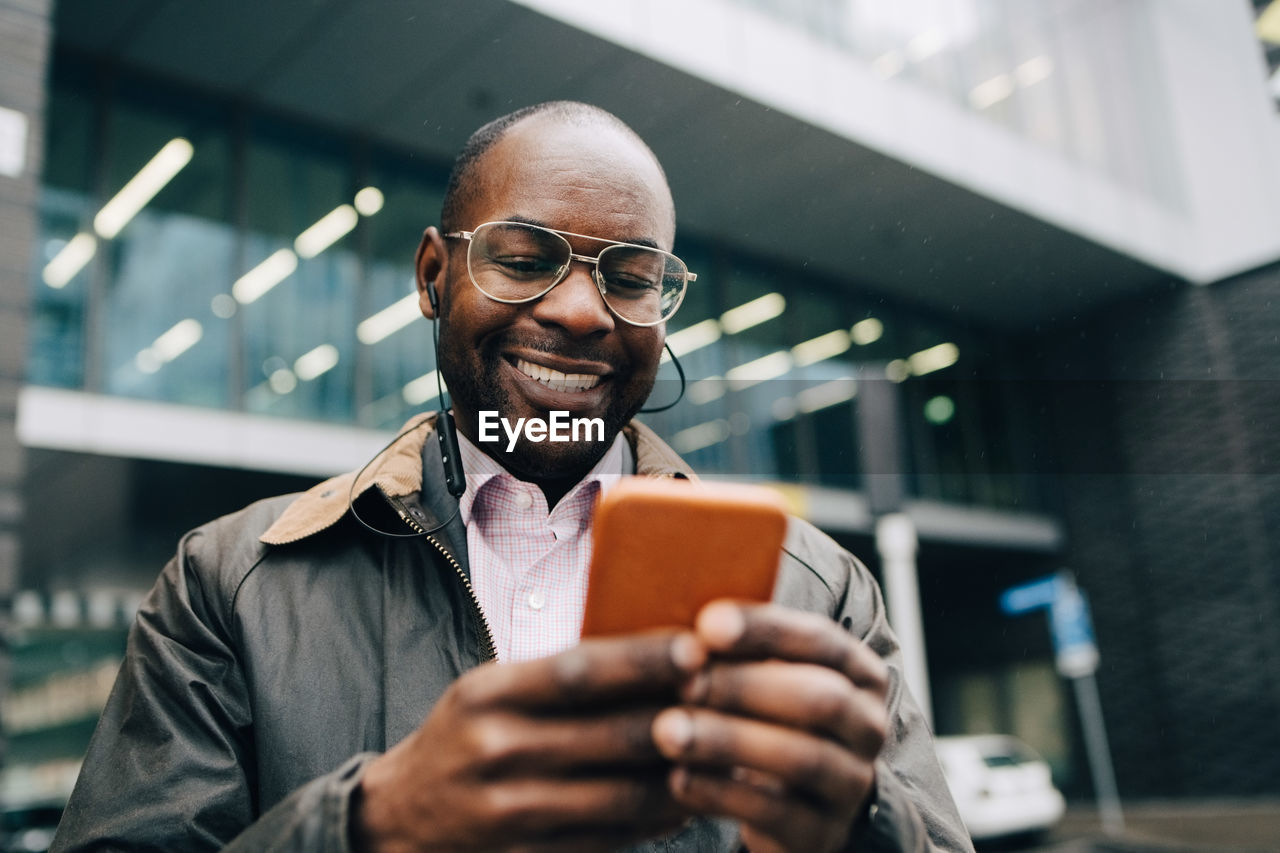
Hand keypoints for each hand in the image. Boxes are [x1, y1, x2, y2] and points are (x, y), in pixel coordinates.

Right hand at [354, 631, 705, 851]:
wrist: (398, 820)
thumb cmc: (463, 738)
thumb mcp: (491, 690)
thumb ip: (558, 675)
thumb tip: (656, 652)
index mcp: (489, 695)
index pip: (578, 672)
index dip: (643, 661)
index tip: (698, 648)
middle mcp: (496, 751)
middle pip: (609, 735)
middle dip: (679, 717)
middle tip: (734, 698)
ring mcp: (511, 813)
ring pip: (621, 794)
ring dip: (683, 775)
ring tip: (729, 751)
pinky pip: (611, 838)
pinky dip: (656, 819)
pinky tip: (690, 799)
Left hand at [651, 602, 889, 852]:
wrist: (801, 809)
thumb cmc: (767, 719)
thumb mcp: (768, 676)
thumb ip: (740, 646)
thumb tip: (675, 600)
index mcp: (858, 672)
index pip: (821, 640)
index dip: (766, 630)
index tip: (708, 623)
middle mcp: (866, 725)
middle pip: (818, 699)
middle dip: (745, 686)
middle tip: (684, 681)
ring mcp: (850, 784)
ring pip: (799, 757)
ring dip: (727, 740)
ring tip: (667, 730)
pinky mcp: (821, 834)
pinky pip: (775, 814)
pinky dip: (721, 793)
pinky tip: (677, 779)